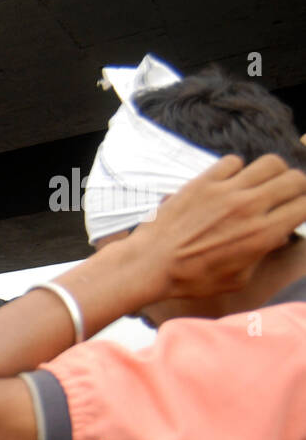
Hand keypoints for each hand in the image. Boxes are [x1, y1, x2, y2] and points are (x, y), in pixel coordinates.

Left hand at [126, 154, 305, 301]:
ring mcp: (226, 191)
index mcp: (263, 234)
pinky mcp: (203, 182)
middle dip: (295, 186)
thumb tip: (275, 235)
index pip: (305, 204)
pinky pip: (233, 161)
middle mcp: (250, 208)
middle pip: (295, 178)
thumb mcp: (238, 278)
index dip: (303, 206)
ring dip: (271, 173)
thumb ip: (262, 253)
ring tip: (260, 184)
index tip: (295, 210)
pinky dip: (236, 169)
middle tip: (284, 195)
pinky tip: (228, 182)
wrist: (149, 264)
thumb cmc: (191, 278)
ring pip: (270, 163)